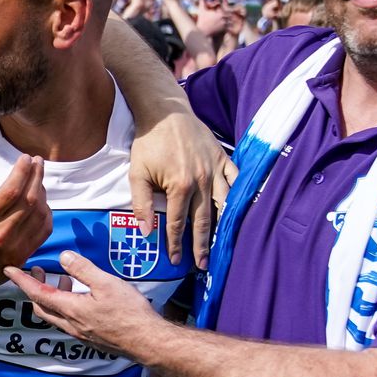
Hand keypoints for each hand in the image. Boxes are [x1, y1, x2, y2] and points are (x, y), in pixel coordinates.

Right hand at [0, 155, 51, 293]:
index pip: (10, 192)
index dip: (21, 172)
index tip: (25, 158)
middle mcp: (1, 234)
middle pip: (28, 200)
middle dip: (36, 176)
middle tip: (38, 162)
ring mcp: (15, 247)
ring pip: (38, 214)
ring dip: (43, 193)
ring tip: (39, 179)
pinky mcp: (22, 256)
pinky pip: (43, 232)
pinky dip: (47, 214)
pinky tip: (43, 202)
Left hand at [3, 251, 160, 356]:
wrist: (147, 342)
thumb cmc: (129, 313)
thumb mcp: (106, 284)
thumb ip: (83, 269)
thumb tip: (64, 256)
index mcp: (71, 309)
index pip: (37, 293)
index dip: (21, 280)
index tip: (8, 269)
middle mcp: (71, 324)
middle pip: (41, 307)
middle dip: (34, 288)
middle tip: (36, 271)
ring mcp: (80, 333)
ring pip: (55, 314)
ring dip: (51, 296)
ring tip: (61, 279)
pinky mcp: (91, 337)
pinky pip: (68, 320)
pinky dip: (65, 305)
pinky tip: (79, 296)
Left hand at [129, 108, 234, 268]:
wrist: (165, 112)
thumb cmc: (149, 142)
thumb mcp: (137, 173)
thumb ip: (140, 204)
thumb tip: (146, 231)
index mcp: (179, 186)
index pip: (178, 223)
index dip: (176, 244)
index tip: (177, 260)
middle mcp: (201, 180)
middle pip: (204, 220)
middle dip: (203, 245)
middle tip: (204, 264)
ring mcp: (215, 169)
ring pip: (224, 204)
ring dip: (223, 226)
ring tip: (223, 243)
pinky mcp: (222, 157)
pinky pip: (235, 180)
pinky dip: (239, 195)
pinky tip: (239, 209)